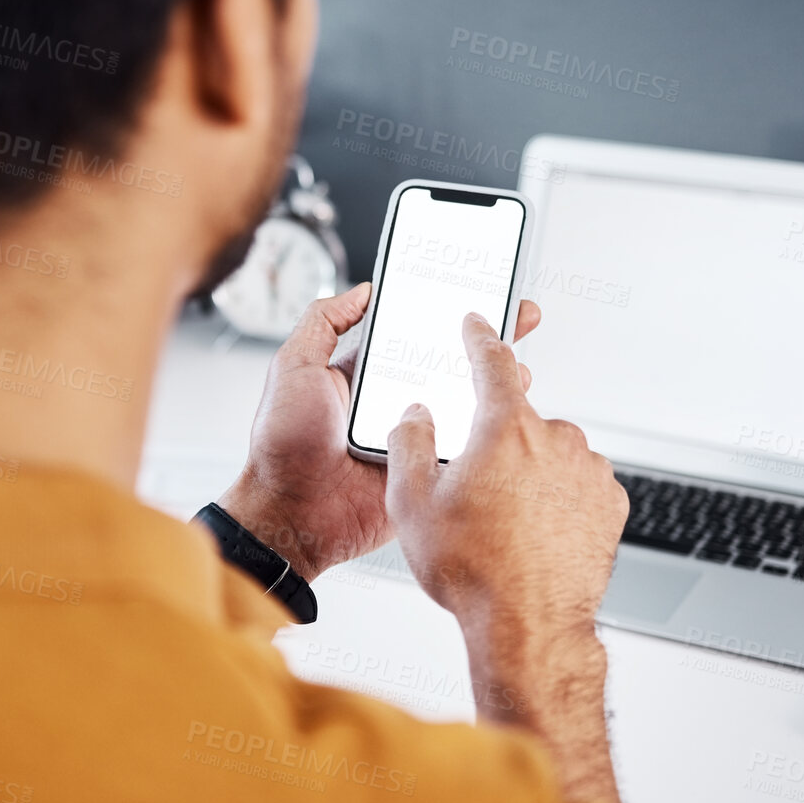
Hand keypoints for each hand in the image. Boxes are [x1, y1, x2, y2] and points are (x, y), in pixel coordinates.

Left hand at [219, 284, 542, 582]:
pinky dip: (488, 434)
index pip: (417, 335)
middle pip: (451, 365)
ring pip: (467, 405)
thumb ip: (322, 323)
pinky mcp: (428, 470)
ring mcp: (416, 437)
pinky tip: (509, 415)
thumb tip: (361, 291)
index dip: (446, 314)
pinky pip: (464, 449)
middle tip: (520, 316)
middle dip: (487, 342)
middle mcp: (396, 402)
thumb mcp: (294, 367)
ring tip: (522, 363)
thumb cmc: (281, 445)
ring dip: (496, 385)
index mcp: (369, 375)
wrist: (290, 513)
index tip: (476, 289)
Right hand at [384, 314, 649, 802]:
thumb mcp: (413, 506)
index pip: (493, 362)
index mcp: (505, 429)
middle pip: (521, 420)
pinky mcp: (611, 503)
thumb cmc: (473, 573)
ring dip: (532, 473)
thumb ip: (409, 445)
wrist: (529, 629)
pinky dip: (560, 499)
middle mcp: (555, 440)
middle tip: (475, 492)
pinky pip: (579, 485)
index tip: (478, 326)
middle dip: (499, 444)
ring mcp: (589, 471)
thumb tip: (416, 415)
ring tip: (506, 525)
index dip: (480, 339)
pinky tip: (536, 535)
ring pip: (552, 454)